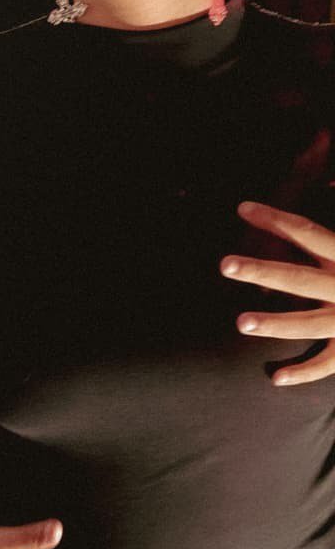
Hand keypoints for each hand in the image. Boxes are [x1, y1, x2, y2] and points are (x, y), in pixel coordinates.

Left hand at [221, 200, 334, 385]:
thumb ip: (332, 221)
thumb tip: (327, 170)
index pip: (308, 233)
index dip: (276, 220)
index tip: (242, 208)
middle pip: (299, 279)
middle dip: (262, 271)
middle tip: (224, 264)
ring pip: (308, 324)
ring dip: (275, 324)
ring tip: (239, 322)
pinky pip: (328, 364)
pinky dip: (304, 373)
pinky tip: (274, 378)